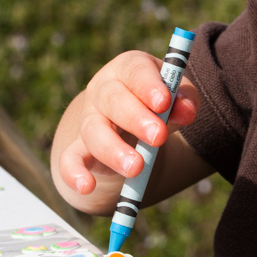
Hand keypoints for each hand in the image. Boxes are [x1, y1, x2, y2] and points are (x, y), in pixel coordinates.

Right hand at [52, 50, 199, 203]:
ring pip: (94, 131)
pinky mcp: (79, 148)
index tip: (164, 102)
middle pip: (113, 100)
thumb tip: (187, 112)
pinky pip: (69, 160)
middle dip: (136, 119)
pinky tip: (86, 186)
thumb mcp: (176, 97)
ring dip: (113, 150)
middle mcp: (102, 90)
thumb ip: (184, 100)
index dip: (148, 85)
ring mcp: (88, 119)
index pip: (135, 71)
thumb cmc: (157, 103)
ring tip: (136, 168)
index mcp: (128, 70)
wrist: (130, 124)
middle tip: (159, 137)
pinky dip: (74, 173)